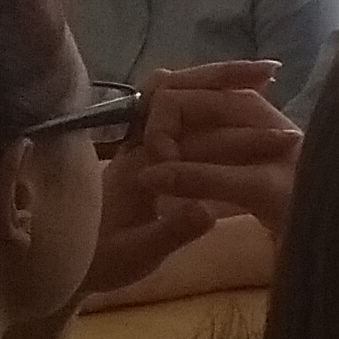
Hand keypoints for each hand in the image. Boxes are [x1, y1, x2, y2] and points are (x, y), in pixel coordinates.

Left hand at [83, 60, 301, 296]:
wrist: (69, 265)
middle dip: (220, 76)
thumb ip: (171, 231)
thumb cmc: (100, 262)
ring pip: (177, 98)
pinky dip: (210, 105)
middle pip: (173, 86)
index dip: (217, 104)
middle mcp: (138, 143)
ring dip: (216, 85)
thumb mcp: (137, 255)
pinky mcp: (150, 158)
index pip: (173, 110)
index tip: (255, 102)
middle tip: (269, 72)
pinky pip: (181, 118)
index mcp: (136, 159)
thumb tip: (208, 210)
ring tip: (263, 80)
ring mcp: (142, 147)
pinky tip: (239, 111)